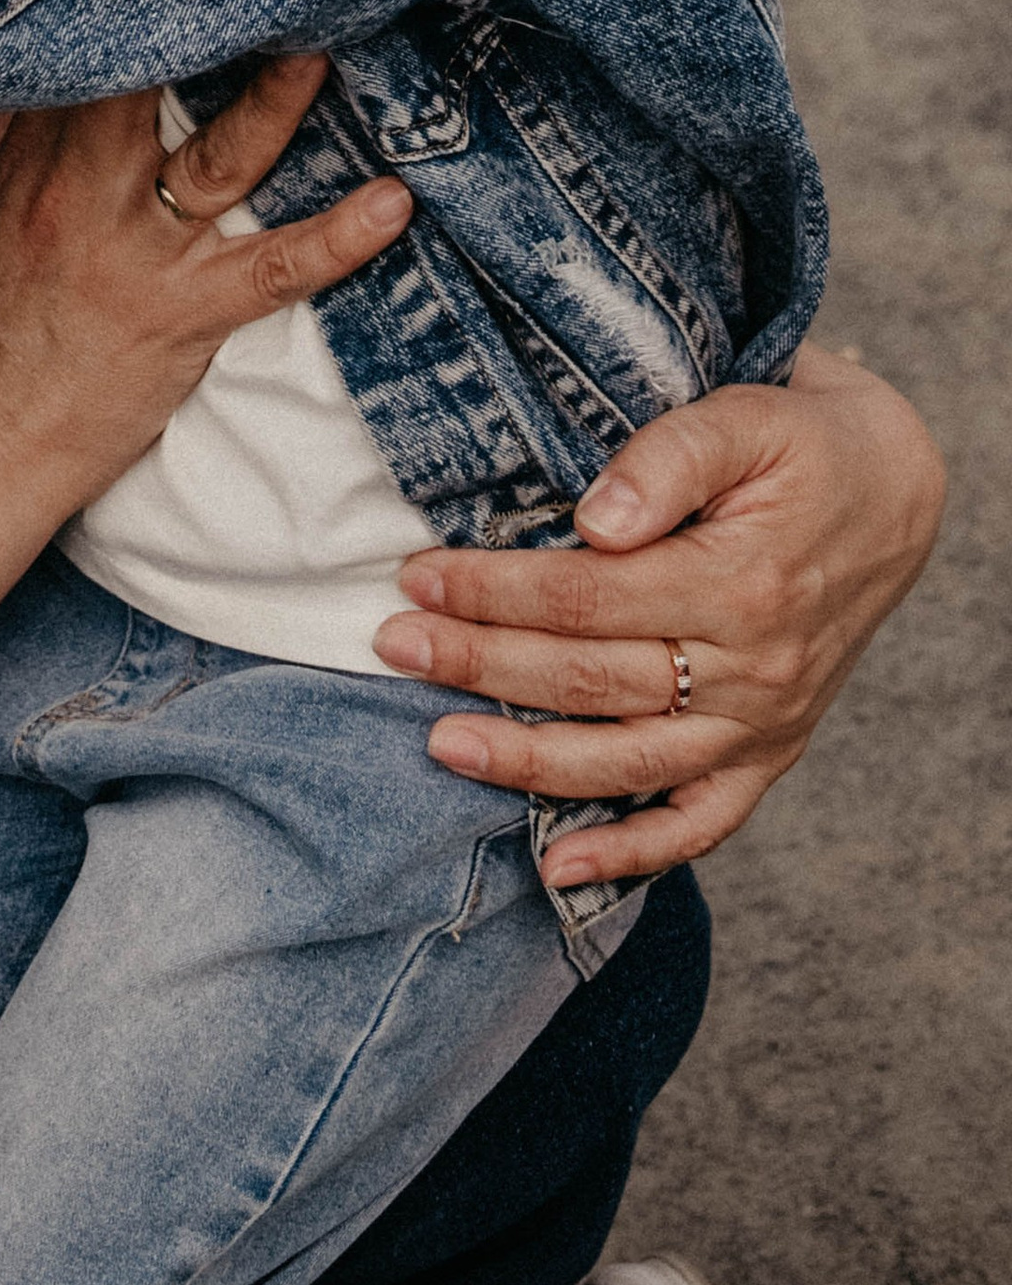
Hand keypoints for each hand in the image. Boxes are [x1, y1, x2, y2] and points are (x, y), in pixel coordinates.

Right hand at [0, 57, 412, 515]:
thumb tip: (33, 58)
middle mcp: (87, 195)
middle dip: (207, 23)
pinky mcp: (186, 316)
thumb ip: (1, 131)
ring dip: (278, 103)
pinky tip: (393, 205)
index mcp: (32, 161)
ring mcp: (142, 255)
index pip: (91, 56)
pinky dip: (338, 239)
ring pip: (219, 160)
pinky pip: (274, 272)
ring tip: (329, 47)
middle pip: (152, 86)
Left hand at [372, 341, 945, 886]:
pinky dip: (634, 855)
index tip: (417, 577)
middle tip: (392, 645)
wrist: (893, 495)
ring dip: (528, 762)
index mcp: (740, 582)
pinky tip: (562, 866)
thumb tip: (595, 517)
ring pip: (630, 762)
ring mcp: (762, 722)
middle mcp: (754, 668)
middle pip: (592, 681)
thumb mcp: (747, 417)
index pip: (589, 598)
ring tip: (439, 744)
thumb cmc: (802, 445)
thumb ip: (670, 457)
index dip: (494, 591)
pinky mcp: (769, 754)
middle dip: (480, 665)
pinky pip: (702, 822)